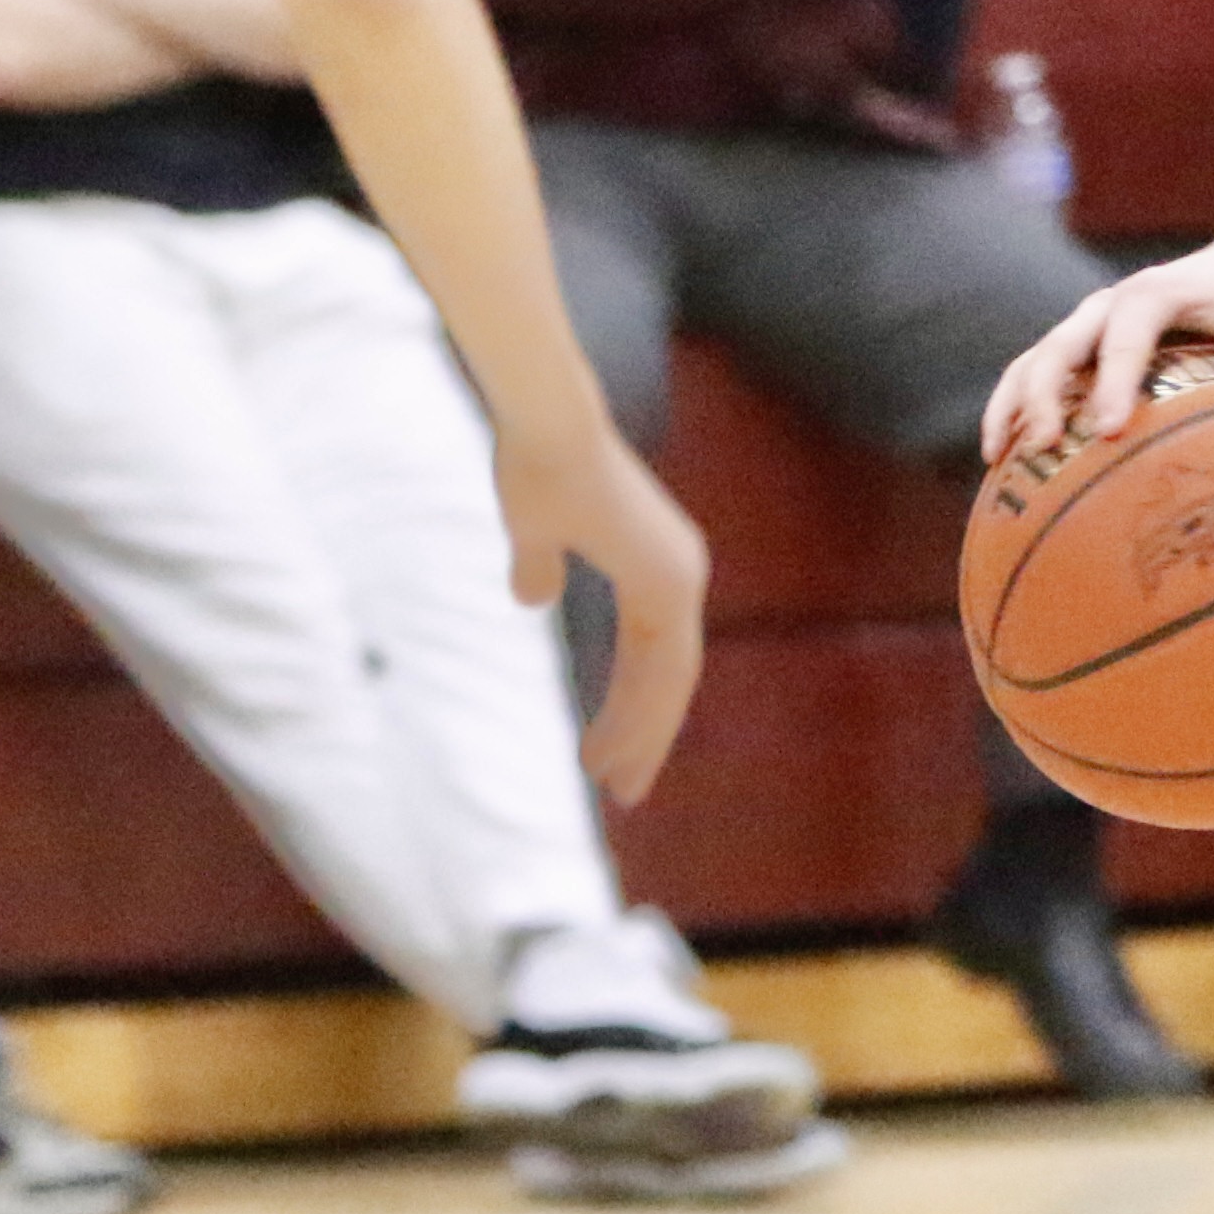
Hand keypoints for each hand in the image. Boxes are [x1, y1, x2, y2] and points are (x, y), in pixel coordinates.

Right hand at [496, 419, 712, 803]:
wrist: (543, 424)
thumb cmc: (536, 463)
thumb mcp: (534, 530)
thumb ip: (540, 565)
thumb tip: (531, 599)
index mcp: (659, 565)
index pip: (658, 656)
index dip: (638, 707)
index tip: (612, 755)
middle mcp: (682, 573)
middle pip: (671, 678)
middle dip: (647, 736)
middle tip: (625, 788)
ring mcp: (679, 577)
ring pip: (669, 682)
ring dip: (643, 737)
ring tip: (616, 786)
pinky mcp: (665, 581)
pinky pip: (659, 669)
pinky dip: (637, 714)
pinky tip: (611, 753)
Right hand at [985, 237, 1213, 464]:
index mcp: (1154, 293)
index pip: (1127, 330)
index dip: (1114, 377)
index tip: (1109, 427)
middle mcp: (1108, 306)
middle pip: (1063, 344)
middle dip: (1046, 394)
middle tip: (1047, 446)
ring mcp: (1087, 328)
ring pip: (1035, 360)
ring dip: (1015, 404)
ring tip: (1000, 457)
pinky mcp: (1078, 349)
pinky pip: (1033, 376)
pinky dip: (1012, 409)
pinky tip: (998, 458)